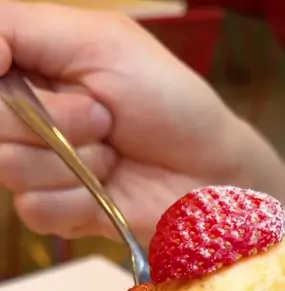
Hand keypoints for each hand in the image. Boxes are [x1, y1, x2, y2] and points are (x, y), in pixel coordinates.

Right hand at [0, 3, 246, 242]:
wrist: (208, 173)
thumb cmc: (169, 101)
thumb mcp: (101, 42)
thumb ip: (21, 28)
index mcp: (30, 63)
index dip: (0, 77)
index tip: (30, 76)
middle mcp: (24, 114)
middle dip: (55, 121)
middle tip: (104, 117)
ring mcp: (36, 166)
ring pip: (9, 168)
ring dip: (75, 162)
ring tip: (113, 153)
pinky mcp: (54, 212)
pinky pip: (35, 210)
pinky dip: (79, 200)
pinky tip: (107, 188)